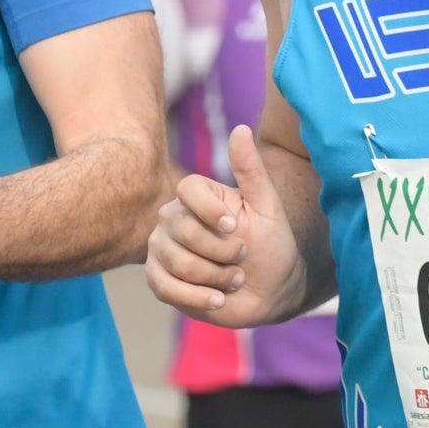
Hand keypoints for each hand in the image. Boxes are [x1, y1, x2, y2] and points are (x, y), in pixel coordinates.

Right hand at [146, 124, 303, 325]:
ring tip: (234, 278)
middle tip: (242, 258)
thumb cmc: (271, 244)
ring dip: (218, 277)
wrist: (271, 290)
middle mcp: (171, 217)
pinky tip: (219, 299)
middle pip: (185, 231)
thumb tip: (240, 129)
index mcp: (195, 195)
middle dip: (224, 252)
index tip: (236, 227)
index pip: (187, 190)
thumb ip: (251, 169)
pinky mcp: (158, 279)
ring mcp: (161, 249)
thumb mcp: (267, 206)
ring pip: (179, 263)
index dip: (212, 211)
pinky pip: (166, 288)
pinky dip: (199, 298)